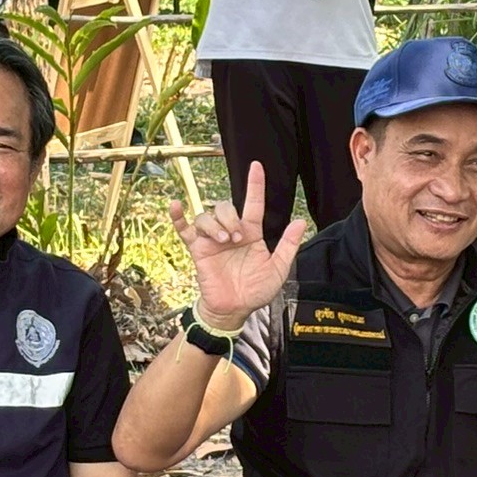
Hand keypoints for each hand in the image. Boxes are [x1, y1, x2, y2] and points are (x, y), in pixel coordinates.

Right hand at [168, 160, 304, 325]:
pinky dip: (178, 218)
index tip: (257, 166)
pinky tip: (176, 206)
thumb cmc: (255, 290)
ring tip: (224, 241)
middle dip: (230, 217)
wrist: (235, 309)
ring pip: (206, 216)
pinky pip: (184, 229)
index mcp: (251, 234)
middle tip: (237, 238)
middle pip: (225, 207)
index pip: (253, 204)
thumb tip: (301, 222)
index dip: (255, 185)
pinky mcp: (198, 250)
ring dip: (215, 225)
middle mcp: (230, 232)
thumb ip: (288, 245)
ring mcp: (212, 240)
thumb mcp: (278, 268)